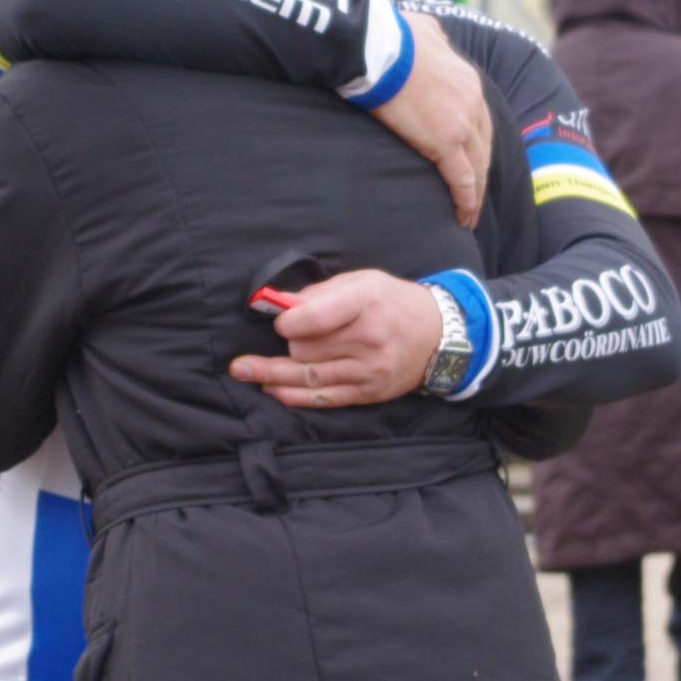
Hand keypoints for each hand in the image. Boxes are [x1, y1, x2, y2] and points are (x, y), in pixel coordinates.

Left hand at [228, 270, 440, 407]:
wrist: (438, 336)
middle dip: (288, 344)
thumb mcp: (362, 281)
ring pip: (309, 377)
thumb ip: (320, 292)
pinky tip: (271, 389)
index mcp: (366, 303)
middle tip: (283, 338)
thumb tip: (280, 304)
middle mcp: (368, 339)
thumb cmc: (393, 301)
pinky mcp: (368, 392)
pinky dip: (294, 395)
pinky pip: (324, 398)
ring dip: (272, 374)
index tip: (279, 323)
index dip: (289, 322)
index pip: (315, 318)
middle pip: (307, 349)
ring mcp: (369, 370)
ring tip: (242, 370)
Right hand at [372, 12, 491, 229]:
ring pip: (477, 166)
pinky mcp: (445, 142)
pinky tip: (462, 217)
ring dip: (475, 192)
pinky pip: (462, 179)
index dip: (477, 143)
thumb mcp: (422, 29)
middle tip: (475, 194)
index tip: (471, 159)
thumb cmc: (390, 36)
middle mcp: (473, 100)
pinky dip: (465, 200)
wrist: (378, 47)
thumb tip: (427, 36)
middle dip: (481, 171)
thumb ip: (432, 38)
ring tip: (469, 213)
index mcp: (467, 78)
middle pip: (483, 145)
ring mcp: (462, 122)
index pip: (479, 118)